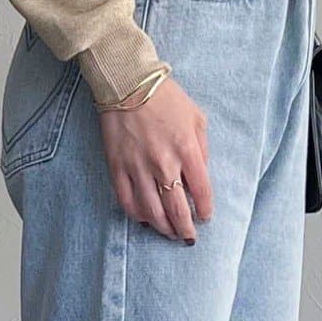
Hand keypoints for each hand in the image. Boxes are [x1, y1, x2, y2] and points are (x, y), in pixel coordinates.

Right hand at [97, 76, 212, 241]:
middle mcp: (163, 163)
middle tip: (188, 237)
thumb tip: (201, 175)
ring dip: (163, 228)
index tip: (205, 217)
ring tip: (169, 233)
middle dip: (185, 228)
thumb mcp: (196, 117)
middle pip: (177, 209)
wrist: (127, 83)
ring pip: (152, 211)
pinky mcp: (117, 167)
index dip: (204, 210)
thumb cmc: (165, 97)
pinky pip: (127, 201)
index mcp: (186, 149)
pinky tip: (145, 219)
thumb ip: (202, 148)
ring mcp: (138, 167)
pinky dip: (137, 215)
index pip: (201, 192)